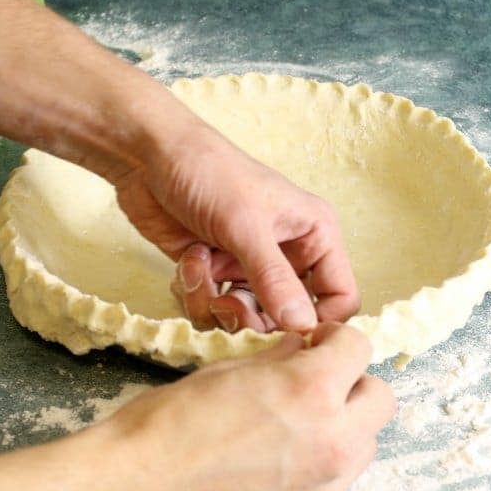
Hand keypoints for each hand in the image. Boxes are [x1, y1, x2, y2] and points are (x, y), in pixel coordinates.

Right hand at [0, 324, 394, 490]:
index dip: (335, 340)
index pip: (359, 346)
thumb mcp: (226, 372)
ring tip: (296, 427)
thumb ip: (278, 360)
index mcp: (310, 392)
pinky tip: (277, 464)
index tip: (317, 345)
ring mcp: (324, 490)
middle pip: (381, 400)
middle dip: (353, 384)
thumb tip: (303, 350)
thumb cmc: (166, 428)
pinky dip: (319, 467)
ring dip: (344, 427)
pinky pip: (335, 483)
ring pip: (364, 445)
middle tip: (316, 383)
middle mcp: (330, 442)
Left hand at [111, 124, 359, 332]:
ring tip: (200, 268)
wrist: (149, 156)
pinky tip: (187, 260)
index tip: (287, 334)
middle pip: (289, 318)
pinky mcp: (216, 273)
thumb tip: (303, 327)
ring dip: (216, 303)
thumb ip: (275, 280)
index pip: (340, 296)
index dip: (319, 322)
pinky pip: (213, 309)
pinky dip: (196, 292)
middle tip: (225, 302)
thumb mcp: (246, 226)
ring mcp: (250, 267)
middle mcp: (288, 255)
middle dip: (254, 318)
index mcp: (314, 235)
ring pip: (247, 319)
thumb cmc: (210, 173)